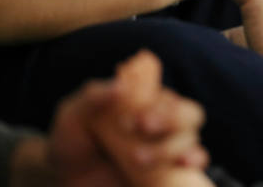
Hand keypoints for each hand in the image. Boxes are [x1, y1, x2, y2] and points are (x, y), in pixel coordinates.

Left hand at [46, 52, 209, 186]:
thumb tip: (121, 85)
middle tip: (142, 127)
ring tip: (137, 159)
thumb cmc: (72, 141)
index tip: (130, 119)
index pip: (167, 97)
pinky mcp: (168, 172)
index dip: (156, 105)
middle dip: (171, 119)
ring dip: (169, 147)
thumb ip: (94, 97)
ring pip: (190, 139)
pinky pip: (195, 162)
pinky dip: (194, 160)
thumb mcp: (72, 116)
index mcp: (146, 102)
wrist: (67, 180)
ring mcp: (168, 148)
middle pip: (190, 114)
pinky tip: (183, 164)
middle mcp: (163, 123)